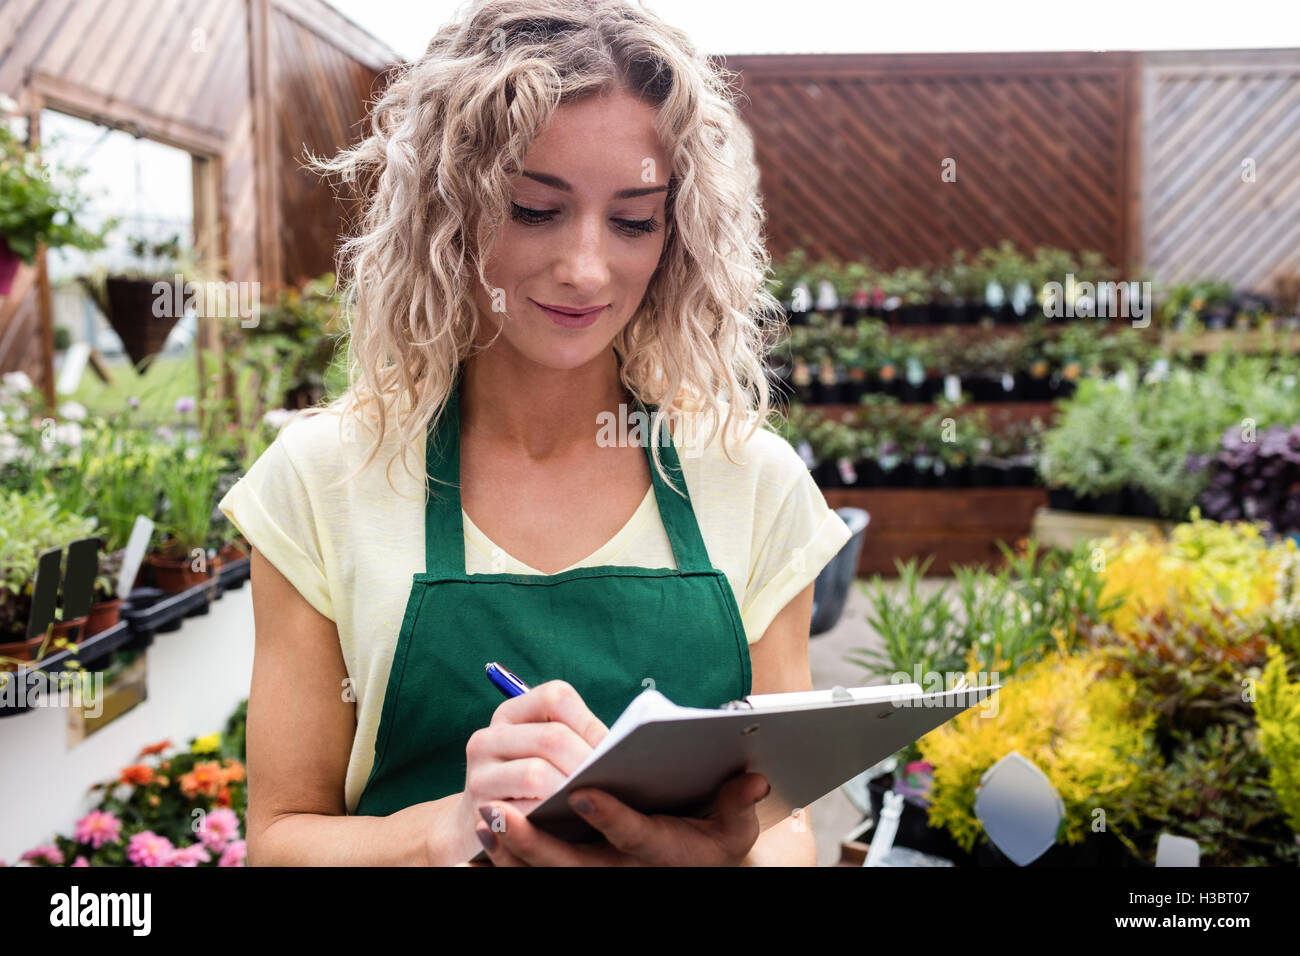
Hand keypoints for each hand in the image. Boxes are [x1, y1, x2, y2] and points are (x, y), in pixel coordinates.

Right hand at [445, 680, 608, 863]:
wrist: (483, 826)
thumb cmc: (532, 784)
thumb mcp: (545, 755)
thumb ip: (575, 742)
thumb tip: (621, 748)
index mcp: (512, 713)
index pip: (556, 697)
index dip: (590, 723)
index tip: (613, 750)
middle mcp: (488, 738)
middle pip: (552, 737)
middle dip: (587, 762)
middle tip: (611, 782)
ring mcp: (479, 775)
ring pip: (537, 773)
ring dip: (571, 790)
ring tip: (593, 801)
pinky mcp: (480, 812)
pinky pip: (523, 813)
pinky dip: (551, 817)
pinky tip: (569, 822)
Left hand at [472, 771, 769, 865]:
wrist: (697, 872)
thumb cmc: (714, 841)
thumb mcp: (735, 827)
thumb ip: (739, 803)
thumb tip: (753, 779)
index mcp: (666, 853)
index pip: (635, 837)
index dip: (610, 818)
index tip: (583, 792)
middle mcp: (627, 874)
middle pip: (574, 867)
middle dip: (533, 843)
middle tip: (497, 811)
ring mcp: (600, 880)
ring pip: (548, 876)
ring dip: (512, 852)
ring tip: (483, 816)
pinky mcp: (580, 878)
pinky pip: (537, 877)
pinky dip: (508, 858)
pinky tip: (485, 831)